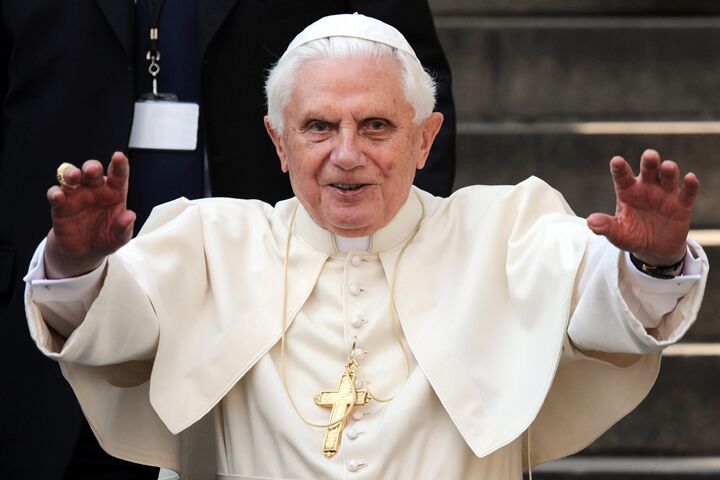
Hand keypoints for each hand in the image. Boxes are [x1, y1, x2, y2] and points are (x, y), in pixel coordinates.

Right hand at [45, 152, 134, 277]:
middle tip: (92, 170)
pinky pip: (55, 194)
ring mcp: (76, 195)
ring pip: (71, 177)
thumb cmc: (106, 238)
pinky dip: (55, 193)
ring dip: (71, 173)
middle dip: (91, 167)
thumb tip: (130, 216)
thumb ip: (123, 227)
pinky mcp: (60, 205)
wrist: (84, 251)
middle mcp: (95, 189)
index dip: (119, 164)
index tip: (118, 157)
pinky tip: (58, 196)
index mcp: (114, 192)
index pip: (118, 175)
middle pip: (92, 171)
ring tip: (73, 177)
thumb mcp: (118, 238)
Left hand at [587, 149, 698, 265]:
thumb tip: (591, 222)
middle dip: (649, 161)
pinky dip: (690, 185)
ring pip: (668, 176)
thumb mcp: (617, 234)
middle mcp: (646, 187)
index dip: (619, 168)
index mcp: (627, 191)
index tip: (616, 161)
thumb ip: (606, 227)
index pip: (622, 176)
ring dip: (669, 170)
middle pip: (648, 169)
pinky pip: (687, 192)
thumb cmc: (632, 236)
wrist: (654, 249)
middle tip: (649, 156)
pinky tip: (690, 178)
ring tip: (667, 167)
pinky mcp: (681, 204)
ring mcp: (665, 193)